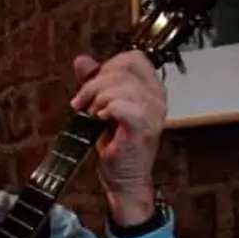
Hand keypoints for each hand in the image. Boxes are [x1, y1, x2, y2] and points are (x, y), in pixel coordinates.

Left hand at [69, 51, 166, 225]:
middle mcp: (157, 97)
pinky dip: (106, 109)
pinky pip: (122, 105)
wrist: (125, 179)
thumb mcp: (103, 106)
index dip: (107, 67)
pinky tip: (101, 120)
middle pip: (122, 69)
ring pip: (119, 85)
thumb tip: (82, 62)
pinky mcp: (142, 128)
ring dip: (97, 98)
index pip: (132, 58)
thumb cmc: (118, 146)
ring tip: (93, 114)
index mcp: (152, 88)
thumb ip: (94, 81)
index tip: (92, 85)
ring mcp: (152, 113)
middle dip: (94, 84)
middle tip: (84, 103)